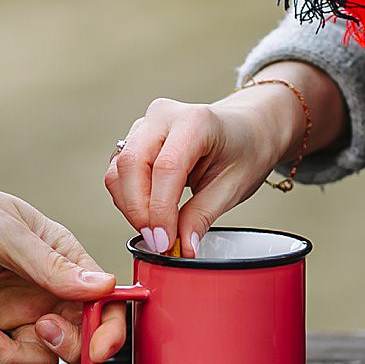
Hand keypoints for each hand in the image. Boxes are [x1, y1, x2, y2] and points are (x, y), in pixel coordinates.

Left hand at [0, 172, 123, 363]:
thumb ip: (50, 265)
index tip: (98, 350)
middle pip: (67, 345)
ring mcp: (3, 313)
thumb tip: (103, 286)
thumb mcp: (4, 233)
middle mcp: (37, 293)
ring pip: (23, 361)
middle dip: (54, 349)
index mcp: (60, 262)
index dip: (108, 331)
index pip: (103, 303)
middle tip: (36, 329)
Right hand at [104, 89, 297, 257]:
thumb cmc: (244, 151)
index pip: (166, 167)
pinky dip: (128, 199)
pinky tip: (149, 216)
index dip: (160, 210)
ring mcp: (146, 124)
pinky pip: (119, 171)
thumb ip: (202, 215)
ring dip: (130, 207)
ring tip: (155, 231)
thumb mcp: (233, 187)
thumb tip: (181, 248)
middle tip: (158, 242)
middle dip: (139, 211)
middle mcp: (164, 116)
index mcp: (196, 121)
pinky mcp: (136, 138)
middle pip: (132, 165)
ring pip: (118, 169)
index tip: (164, 241)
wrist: (245, 130)